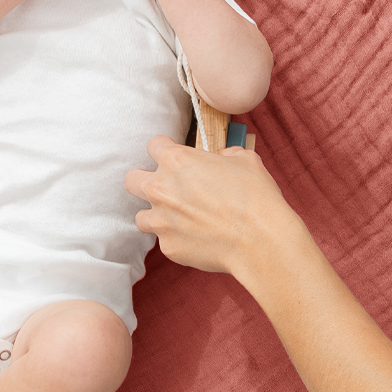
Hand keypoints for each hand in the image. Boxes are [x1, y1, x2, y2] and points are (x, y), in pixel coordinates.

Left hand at [126, 134, 293, 278]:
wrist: (259, 240)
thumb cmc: (255, 198)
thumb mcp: (245, 160)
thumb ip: (226, 155)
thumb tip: (223, 158)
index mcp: (177, 160)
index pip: (153, 145)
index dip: (165, 149)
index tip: (174, 157)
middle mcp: (161, 189)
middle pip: (132, 180)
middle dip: (145, 182)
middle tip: (166, 189)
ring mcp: (161, 221)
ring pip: (141, 217)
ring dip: (157, 216)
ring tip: (179, 220)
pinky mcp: (169, 247)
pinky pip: (165, 242)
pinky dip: (177, 240)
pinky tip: (198, 239)